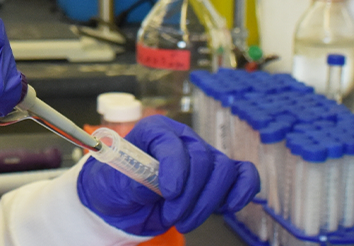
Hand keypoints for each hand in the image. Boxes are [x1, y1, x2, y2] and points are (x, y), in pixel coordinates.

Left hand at [76, 116, 259, 235]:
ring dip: (207, 202)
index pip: (174, 143)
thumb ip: (133, 182)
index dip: (175, 167)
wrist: (122, 204)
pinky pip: (242, 175)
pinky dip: (242, 190)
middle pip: (203, 159)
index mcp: (154, 131)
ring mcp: (202, 157)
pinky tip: (229, 206)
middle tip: (171, 216)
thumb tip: (156, 187)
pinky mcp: (215, 178)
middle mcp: (183, 139)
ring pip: (223, 170)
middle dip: (189, 194)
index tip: (168, 193)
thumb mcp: (111, 184)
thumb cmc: (115, 185)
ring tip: (184, 221)